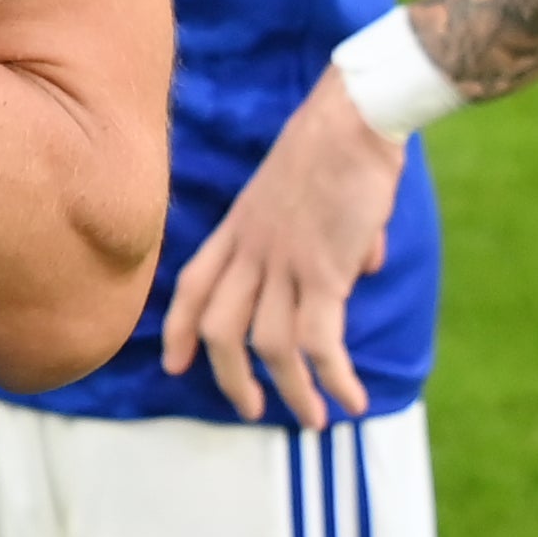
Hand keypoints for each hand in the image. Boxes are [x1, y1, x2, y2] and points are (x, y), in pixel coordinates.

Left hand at [159, 60, 404, 428]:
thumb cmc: (340, 144)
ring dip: (291, 390)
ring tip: (314, 419)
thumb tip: (363, 264)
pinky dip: (333, 377)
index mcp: (239, 226)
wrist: (354, 117)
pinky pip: (320, 343)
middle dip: (229, 376)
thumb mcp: (308, 191)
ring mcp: (284, 262)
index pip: (192, 284)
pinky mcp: (324, 271)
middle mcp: (251, 249)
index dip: (179, 328)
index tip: (174, 365)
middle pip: (219, 327)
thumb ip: (324, 234)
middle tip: (250, 409)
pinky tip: (352, 398)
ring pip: (269, 345)